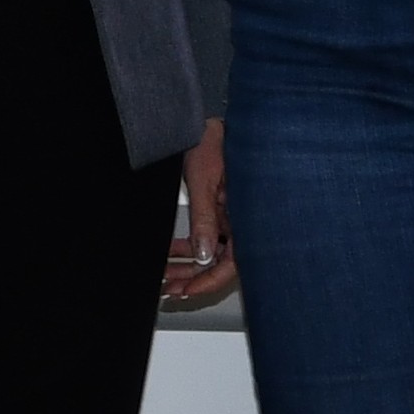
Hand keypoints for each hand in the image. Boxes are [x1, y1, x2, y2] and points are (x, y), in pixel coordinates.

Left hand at [165, 120, 234, 306]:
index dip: (211, 281)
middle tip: (169, 289)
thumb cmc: (216, 141)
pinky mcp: (222, 211)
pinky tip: (171, 253)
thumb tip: (203, 254)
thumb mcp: (205, 180)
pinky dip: (188, 247)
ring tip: (166, 276)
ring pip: (211, 252)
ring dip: (189, 265)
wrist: (212, 122)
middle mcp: (242, 221)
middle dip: (194, 278)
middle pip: (220, 262)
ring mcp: (232, 217)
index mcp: (247, 215)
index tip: (188, 291)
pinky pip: (206, 237)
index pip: (233, 262)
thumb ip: (205, 218)